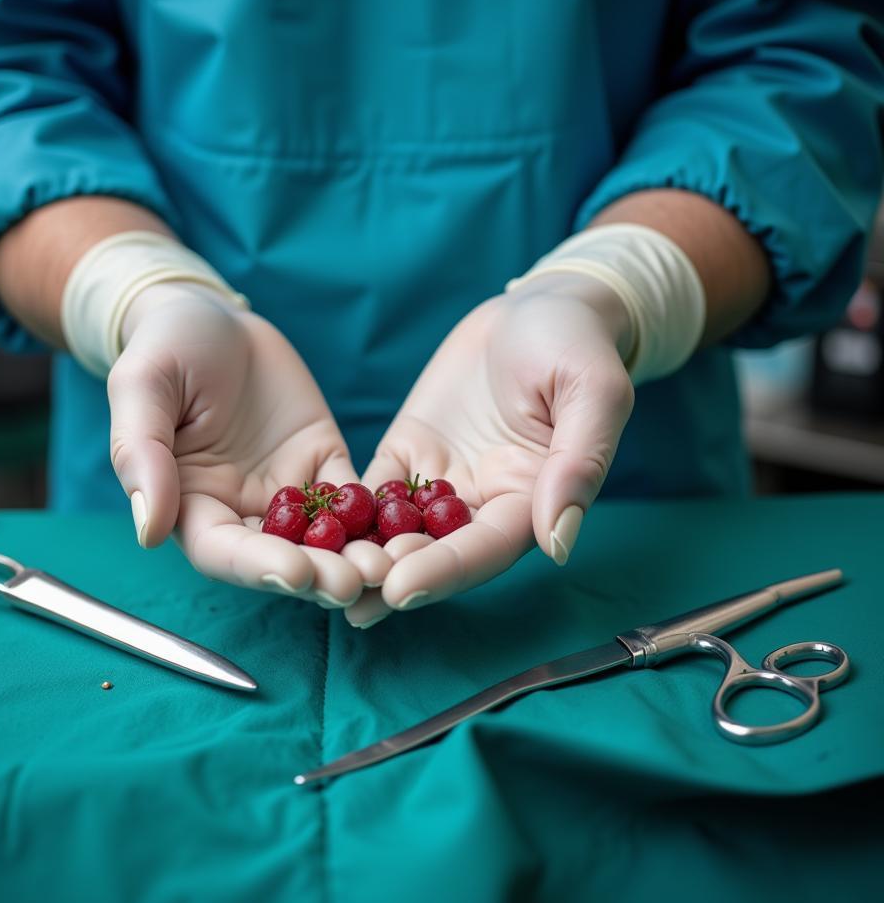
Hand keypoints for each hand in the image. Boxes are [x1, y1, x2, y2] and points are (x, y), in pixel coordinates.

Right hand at [107, 283, 392, 606]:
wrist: (211, 315)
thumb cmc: (164, 347)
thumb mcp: (142, 387)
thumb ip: (141, 453)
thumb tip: (147, 529)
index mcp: (190, 502)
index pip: (223, 550)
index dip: (258, 567)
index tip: (296, 572)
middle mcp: (240, 508)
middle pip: (281, 555)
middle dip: (319, 573)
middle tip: (358, 581)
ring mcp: (286, 489)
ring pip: (322, 535)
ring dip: (354, 554)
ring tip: (388, 565)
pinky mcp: (323, 463)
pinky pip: (352, 493)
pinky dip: (378, 512)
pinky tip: (406, 522)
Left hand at [347, 273, 634, 625]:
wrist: (539, 306)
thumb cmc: (576, 344)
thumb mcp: (593, 393)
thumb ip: (579, 464)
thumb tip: (558, 544)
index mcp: (531, 497)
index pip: (486, 547)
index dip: (445, 570)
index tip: (401, 589)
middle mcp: (484, 501)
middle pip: (436, 550)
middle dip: (391, 574)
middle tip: (344, 595)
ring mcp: (443, 479)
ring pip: (400, 528)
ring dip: (362, 554)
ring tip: (316, 578)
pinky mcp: (410, 452)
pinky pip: (375, 487)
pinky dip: (345, 508)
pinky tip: (309, 527)